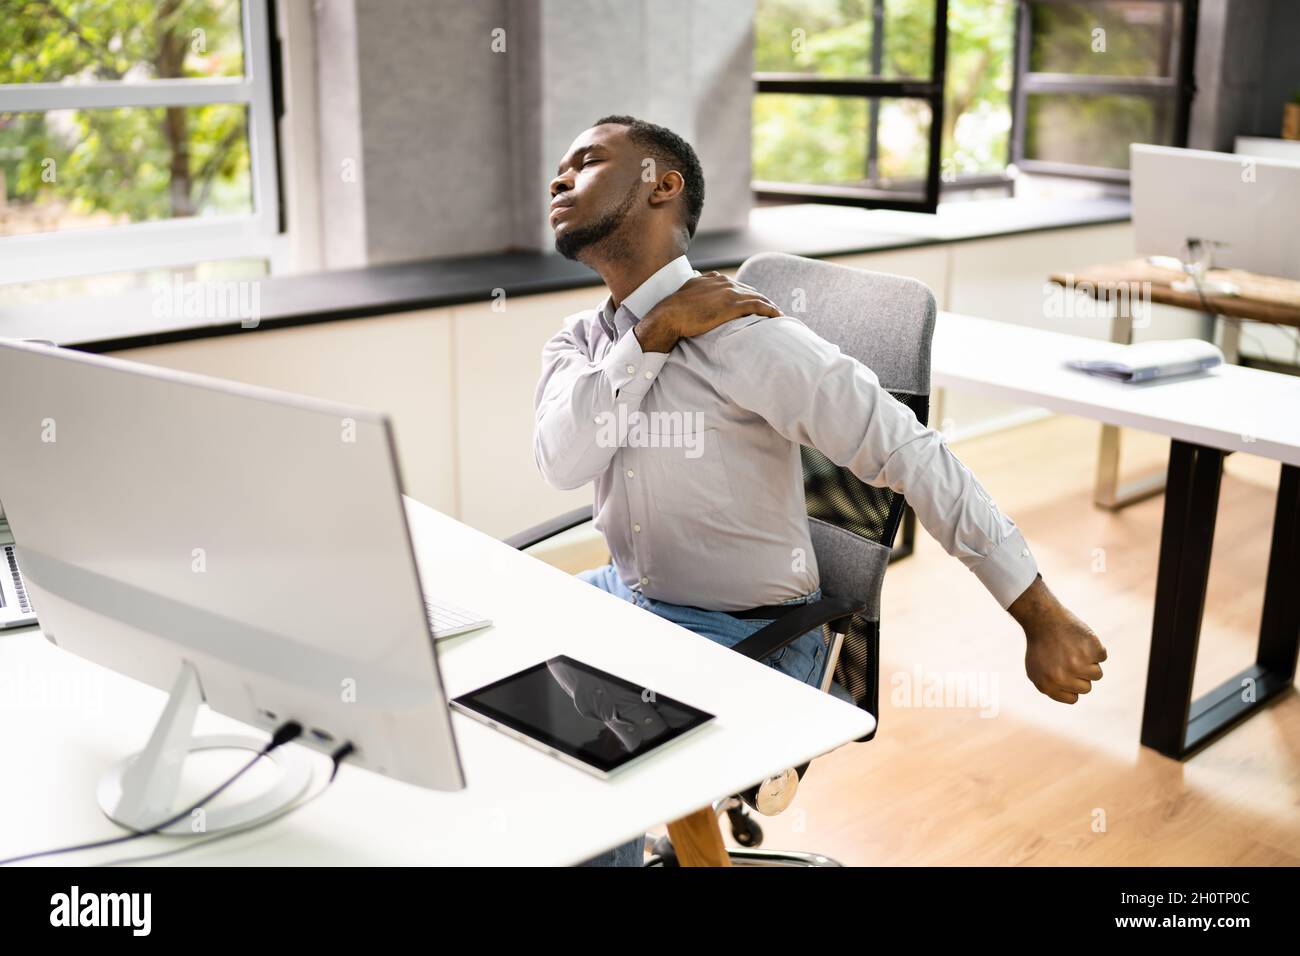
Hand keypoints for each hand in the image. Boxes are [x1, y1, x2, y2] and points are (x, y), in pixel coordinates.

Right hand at [634, 272, 780, 352]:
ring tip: (778, 315)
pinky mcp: (732, 305)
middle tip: (771, 311)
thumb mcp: (687, 295)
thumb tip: (696, 298)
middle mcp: (724, 282)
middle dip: (761, 300)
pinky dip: (770, 310)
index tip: (756, 303)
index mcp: (714, 279)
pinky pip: (758, 306)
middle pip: (750, 291)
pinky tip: (777, 316)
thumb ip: (696, 292)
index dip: (748, 295)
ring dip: (769, 305)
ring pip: (757, 297)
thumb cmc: (674, 310)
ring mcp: (729, 293)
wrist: (669, 316)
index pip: (737, 286)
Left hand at [1009, 575, 1106, 703]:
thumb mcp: (1035, 671)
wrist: (1043, 619)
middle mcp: (1062, 678)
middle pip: (1087, 688)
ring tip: (1074, 649)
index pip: (1074, 698)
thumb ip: (1052, 688)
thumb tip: (1073, 698)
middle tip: (1068, 658)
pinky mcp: (1090, 649)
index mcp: (1047, 686)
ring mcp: (1077, 664)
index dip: (1071, 684)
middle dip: (1081, 674)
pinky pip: (1102, 656)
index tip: (1064, 671)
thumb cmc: (1040, 646)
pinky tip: (1080, 640)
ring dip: (1089, 662)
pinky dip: (1095, 648)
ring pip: (1097, 674)